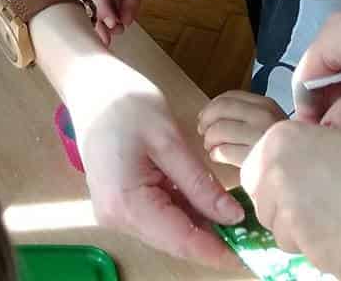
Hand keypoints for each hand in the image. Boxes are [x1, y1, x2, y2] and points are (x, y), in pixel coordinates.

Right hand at [68, 54, 242, 263]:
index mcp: (127, 205)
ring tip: (236, 218)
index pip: (181, 241)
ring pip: (168, 230)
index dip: (217, 252)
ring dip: (201, 226)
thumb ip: (200, 184)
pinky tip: (209, 203)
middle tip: (251, 233)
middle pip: (174, 240)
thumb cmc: (126, 103)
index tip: (250, 255)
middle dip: (212, 240)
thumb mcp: (169, 140)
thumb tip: (233, 217)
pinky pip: (159, 216)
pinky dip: (185, 212)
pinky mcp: (120, 202)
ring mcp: (117, 211)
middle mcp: (118, 218)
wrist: (90, 84)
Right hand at [81, 0, 161, 44]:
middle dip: (100, 21)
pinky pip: (95, 5)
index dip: (103, 9)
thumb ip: (132, 0)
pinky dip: (104, 16)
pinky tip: (112, 26)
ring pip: (90, 6)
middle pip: (90, 0)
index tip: (112, 25)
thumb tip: (124, 22)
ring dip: (102, 21)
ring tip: (118, 31)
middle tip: (110, 39)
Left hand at [198, 90, 285, 165]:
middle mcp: (264, 115)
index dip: (212, 106)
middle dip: (206, 120)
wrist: (302, 170)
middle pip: (221, 109)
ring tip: (210, 147)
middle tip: (202, 131)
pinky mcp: (255, 157)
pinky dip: (216, 154)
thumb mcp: (269, 123)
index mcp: (266, 104)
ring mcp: (260, 135)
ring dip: (209, 139)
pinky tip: (217, 157)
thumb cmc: (282, 148)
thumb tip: (214, 112)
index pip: (230, 97)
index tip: (205, 116)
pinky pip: (224, 151)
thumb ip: (247, 114)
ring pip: (219, 130)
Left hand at [241, 122, 340, 278]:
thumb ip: (305, 159)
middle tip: (332, 207)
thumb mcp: (340, 142)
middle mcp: (277, 175)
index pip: (253, 175)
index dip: (277, 186)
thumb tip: (287, 182)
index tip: (303, 189)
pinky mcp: (313, 251)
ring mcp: (292, 215)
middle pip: (265, 209)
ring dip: (309, 235)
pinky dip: (330, 253)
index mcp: (280, 141)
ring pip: (285, 238)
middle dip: (290, 214)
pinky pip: (311, 257)